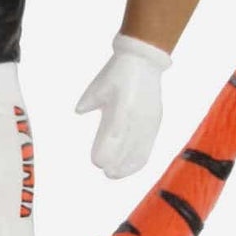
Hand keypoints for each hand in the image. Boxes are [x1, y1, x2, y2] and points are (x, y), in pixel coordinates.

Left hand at [76, 34, 169, 179]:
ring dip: (128, 164)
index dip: (106, 151)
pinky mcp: (155, 121)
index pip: (114, 135)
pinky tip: (130, 167)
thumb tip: (79, 111)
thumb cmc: (117, 73)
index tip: (96, 162)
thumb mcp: (98, 86)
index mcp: (122, 106)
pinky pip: (149, 144)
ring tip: (115, 174)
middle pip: (127, 146)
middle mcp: (137, 115)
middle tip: (106, 172)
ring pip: (140, 149)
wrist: (144, 61)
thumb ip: (89, 101)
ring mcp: (148, 119)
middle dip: (116, 162)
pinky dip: (139, 158)